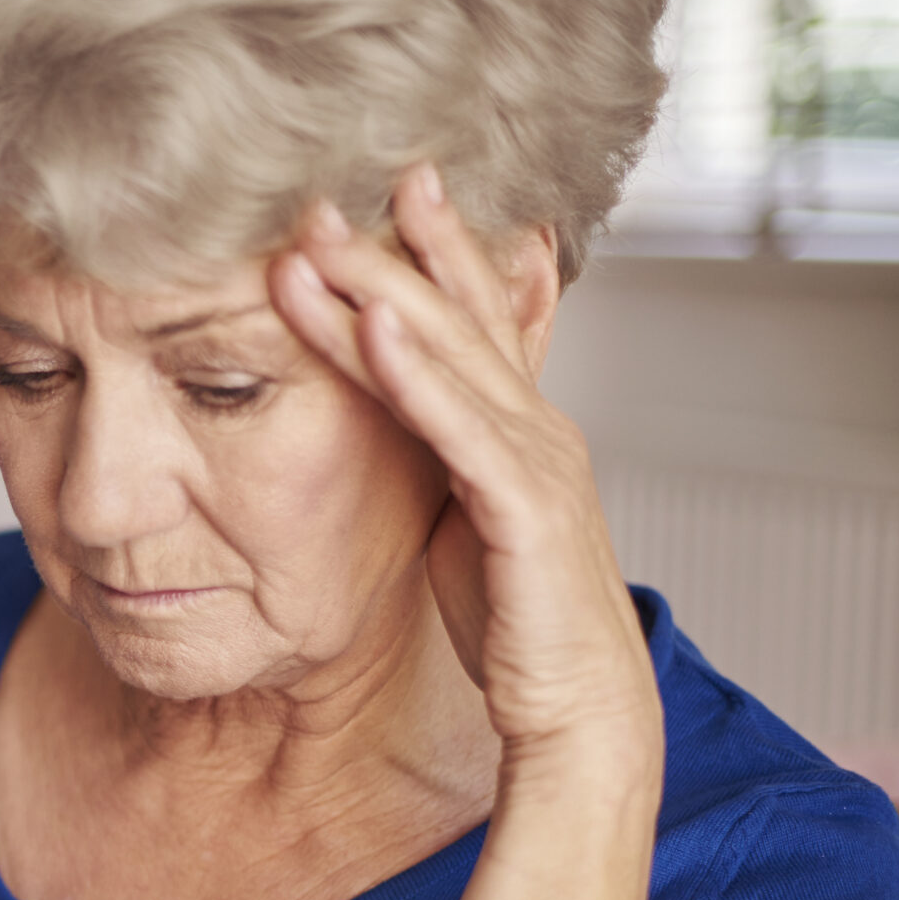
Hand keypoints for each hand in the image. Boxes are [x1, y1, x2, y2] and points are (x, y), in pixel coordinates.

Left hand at [269, 166, 661, 763]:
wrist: (576, 708)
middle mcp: (537, 428)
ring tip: (322, 237)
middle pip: (458, 318)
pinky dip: (413, 373)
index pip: (465, 324)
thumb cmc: (517, 622)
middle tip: (327, 191)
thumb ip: (440, 460)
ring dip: (382, 290)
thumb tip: (395, 420)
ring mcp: (536, 461)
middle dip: (394, 249)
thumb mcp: (464, 520)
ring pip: (451, 357)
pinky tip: (371, 323)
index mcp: (518, 431)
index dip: (422, 256)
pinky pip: (459, 427)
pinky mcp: (523, 507)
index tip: (371, 197)